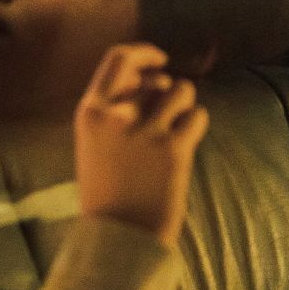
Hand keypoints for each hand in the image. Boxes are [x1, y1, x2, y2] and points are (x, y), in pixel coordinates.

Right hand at [73, 43, 207, 248]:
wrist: (119, 236)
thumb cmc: (108, 192)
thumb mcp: (93, 144)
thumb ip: (113, 109)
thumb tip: (152, 79)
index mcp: (90, 112)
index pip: (119, 59)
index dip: (144, 53)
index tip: (159, 59)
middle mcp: (116, 116)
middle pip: (157, 78)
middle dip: (169, 91)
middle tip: (168, 116)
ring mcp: (145, 131)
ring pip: (182, 90)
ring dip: (185, 105)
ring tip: (178, 128)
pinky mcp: (173, 149)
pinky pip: (198, 116)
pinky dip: (197, 125)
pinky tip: (187, 143)